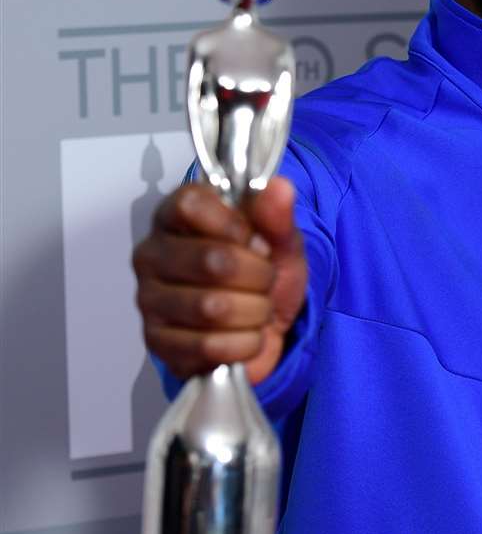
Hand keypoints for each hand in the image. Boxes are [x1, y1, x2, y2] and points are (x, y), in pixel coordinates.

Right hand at [133, 176, 306, 385]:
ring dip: (255, 312)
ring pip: (213, 308)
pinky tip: (245, 337)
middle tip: (264, 281)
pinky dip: (244, 344)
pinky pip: (208, 346)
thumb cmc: (261, 274)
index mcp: (174, 216)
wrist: (265, 328)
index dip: (235, 225)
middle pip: (212, 260)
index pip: (190, 204)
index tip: (256, 241)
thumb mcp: (280, 242)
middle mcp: (151, 254)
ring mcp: (149, 300)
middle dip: (258, 276)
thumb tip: (279, 188)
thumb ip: (277, 216)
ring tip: (256, 309)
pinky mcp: (156, 343)